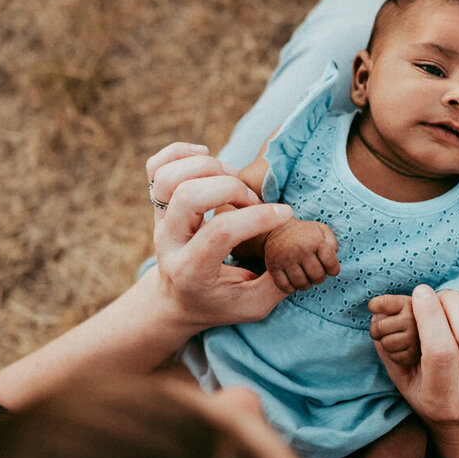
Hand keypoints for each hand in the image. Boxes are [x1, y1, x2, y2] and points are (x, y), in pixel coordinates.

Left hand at [147, 142, 293, 325]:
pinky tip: (206, 156)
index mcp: (191, 270)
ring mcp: (158, 221)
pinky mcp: (157, 204)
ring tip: (233, 180)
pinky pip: (156, 166)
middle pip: (189, 195)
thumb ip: (278, 281)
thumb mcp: (253, 305)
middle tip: (252, 201)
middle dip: (231, 188)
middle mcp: (169, 242)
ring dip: (209, 168)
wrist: (177, 301)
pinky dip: (180, 152)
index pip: (220, 232)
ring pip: (170, 178)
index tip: (285, 214)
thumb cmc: (220, 302)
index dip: (258, 218)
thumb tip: (302, 249)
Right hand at [262, 218, 339, 292]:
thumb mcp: (321, 230)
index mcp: (315, 241)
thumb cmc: (303, 233)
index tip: (328, 268)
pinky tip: (293, 281)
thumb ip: (332, 243)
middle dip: (319, 278)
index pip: (331, 264)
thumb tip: (333, 257)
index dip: (333, 270)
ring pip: (301, 284)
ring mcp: (285, 259)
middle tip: (315, 273)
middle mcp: (300, 250)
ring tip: (304, 278)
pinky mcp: (273, 266)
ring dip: (306, 285)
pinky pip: (284, 286)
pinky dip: (291, 288)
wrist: (276, 228)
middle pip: (317, 276)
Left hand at [368, 294, 419, 365]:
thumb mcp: (392, 314)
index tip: (374, 308)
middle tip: (382, 331)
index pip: (381, 303)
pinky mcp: (417, 354)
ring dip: (386, 345)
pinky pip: (394, 357)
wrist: (423, 353)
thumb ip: (383, 311)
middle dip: (376, 332)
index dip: (373, 306)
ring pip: (386, 343)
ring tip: (396, 341)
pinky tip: (404, 350)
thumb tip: (377, 315)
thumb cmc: (402, 329)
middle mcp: (417, 317)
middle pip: (379, 327)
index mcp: (410, 303)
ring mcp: (418, 336)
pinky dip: (395, 356)